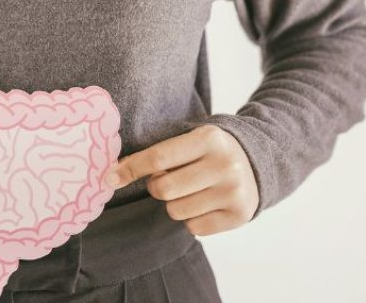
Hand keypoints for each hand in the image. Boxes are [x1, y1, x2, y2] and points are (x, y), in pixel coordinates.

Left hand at [104, 124, 258, 235]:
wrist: (256, 162)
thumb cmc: (209, 152)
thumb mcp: (190, 140)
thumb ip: (158, 153)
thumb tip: (113, 173)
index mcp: (208, 138)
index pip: (158, 158)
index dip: (130, 169)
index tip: (109, 178)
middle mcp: (225, 164)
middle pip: (163, 189)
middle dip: (156, 187)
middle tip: (168, 180)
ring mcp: (234, 192)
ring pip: (176, 211)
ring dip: (175, 204)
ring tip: (191, 191)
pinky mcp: (239, 215)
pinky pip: (193, 228)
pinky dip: (192, 219)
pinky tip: (205, 204)